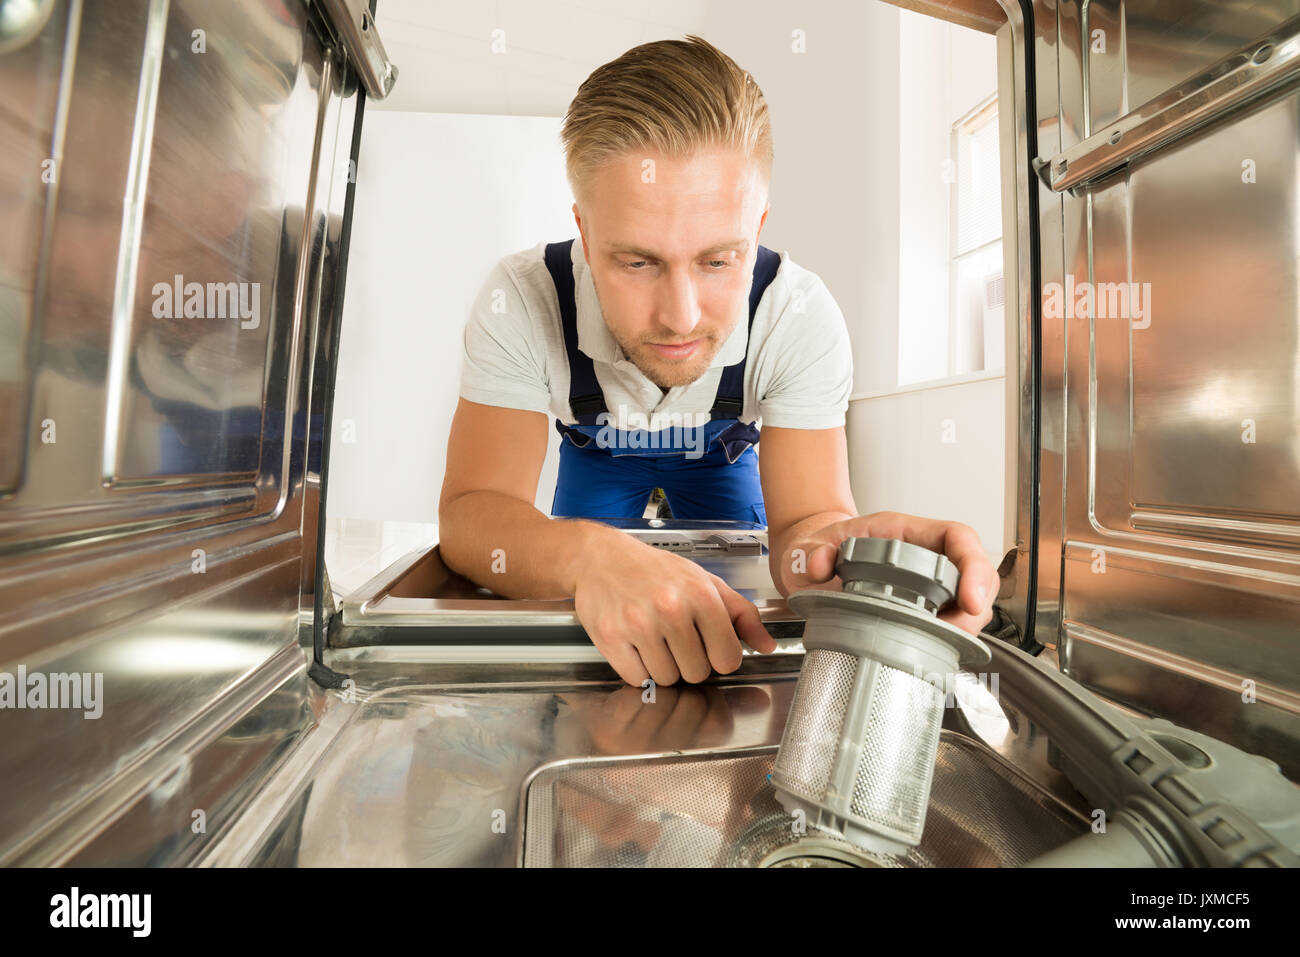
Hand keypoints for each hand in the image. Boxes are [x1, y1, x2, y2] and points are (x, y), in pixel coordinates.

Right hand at [572, 533, 778, 685]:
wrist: (602, 557)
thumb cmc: (656, 571)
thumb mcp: (705, 582)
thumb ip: (742, 614)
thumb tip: (767, 646)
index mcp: (701, 595)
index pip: (727, 659)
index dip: (719, 657)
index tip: (708, 646)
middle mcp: (671, 608)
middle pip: (696, 674)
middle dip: (689, 662)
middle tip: (675, 639)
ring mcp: (638, 624)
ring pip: (667, 679)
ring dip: (663, 666)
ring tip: (654, 639)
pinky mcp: (610, 637)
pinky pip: (636, 678)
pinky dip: (638, 669)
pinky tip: (635, 645)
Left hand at [778, 512, 997, 635]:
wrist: (811, 560)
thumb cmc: (821, 546)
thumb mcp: (809, 545)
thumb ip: (813, 551)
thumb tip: (818, 565)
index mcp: (904, 532)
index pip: (957, 537)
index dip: (973, 566)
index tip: (969, 599)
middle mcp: (923, 556)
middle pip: (974, 574)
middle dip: (975, 608)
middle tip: (956, 633)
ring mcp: (924, 583)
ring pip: (968, 603)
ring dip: (965, 627)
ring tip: (943, 646)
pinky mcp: (919, 609)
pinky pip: (948, 622)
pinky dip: (947, 639)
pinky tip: (931, 652)